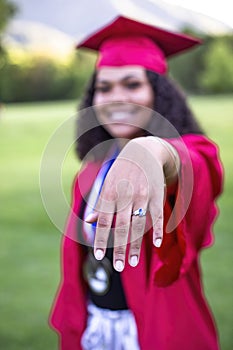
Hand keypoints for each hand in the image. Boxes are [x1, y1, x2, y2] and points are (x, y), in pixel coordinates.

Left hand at [85, 137, 178, 270]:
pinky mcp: (157, 195)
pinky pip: (158, 215)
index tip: (98, 257)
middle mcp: (126, 195)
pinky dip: (159, 230)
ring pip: (139, 225)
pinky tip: (157, 244)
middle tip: (117, 267)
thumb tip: (88, 221)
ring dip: (136, 246)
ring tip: (133, 263)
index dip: (101, 239)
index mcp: (110, 193)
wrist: (143, 151)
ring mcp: (143, 195)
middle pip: (121, 227)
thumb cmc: (122, 171)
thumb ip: (100, 203)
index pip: (104, 221)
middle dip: (119, 249)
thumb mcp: (107, 183)